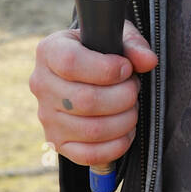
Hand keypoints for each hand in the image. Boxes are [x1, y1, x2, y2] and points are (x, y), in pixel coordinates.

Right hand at [30, 19, 157, 166]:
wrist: (83, 70)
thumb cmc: (100, 49)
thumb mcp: (114, 36)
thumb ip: (133, 45)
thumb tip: (149, 61)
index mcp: (49, 52)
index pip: (71, 63)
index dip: (106, 68)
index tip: (126, 68)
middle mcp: (42, 85)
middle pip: (85, 100)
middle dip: (123, 95)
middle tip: (134, 88)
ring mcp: (47, 118)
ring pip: (91, 130)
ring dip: (124, 120)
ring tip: (132, 107)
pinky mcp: (57, 143)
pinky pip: (88, 155)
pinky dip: (116, 146)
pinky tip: (127, 131)